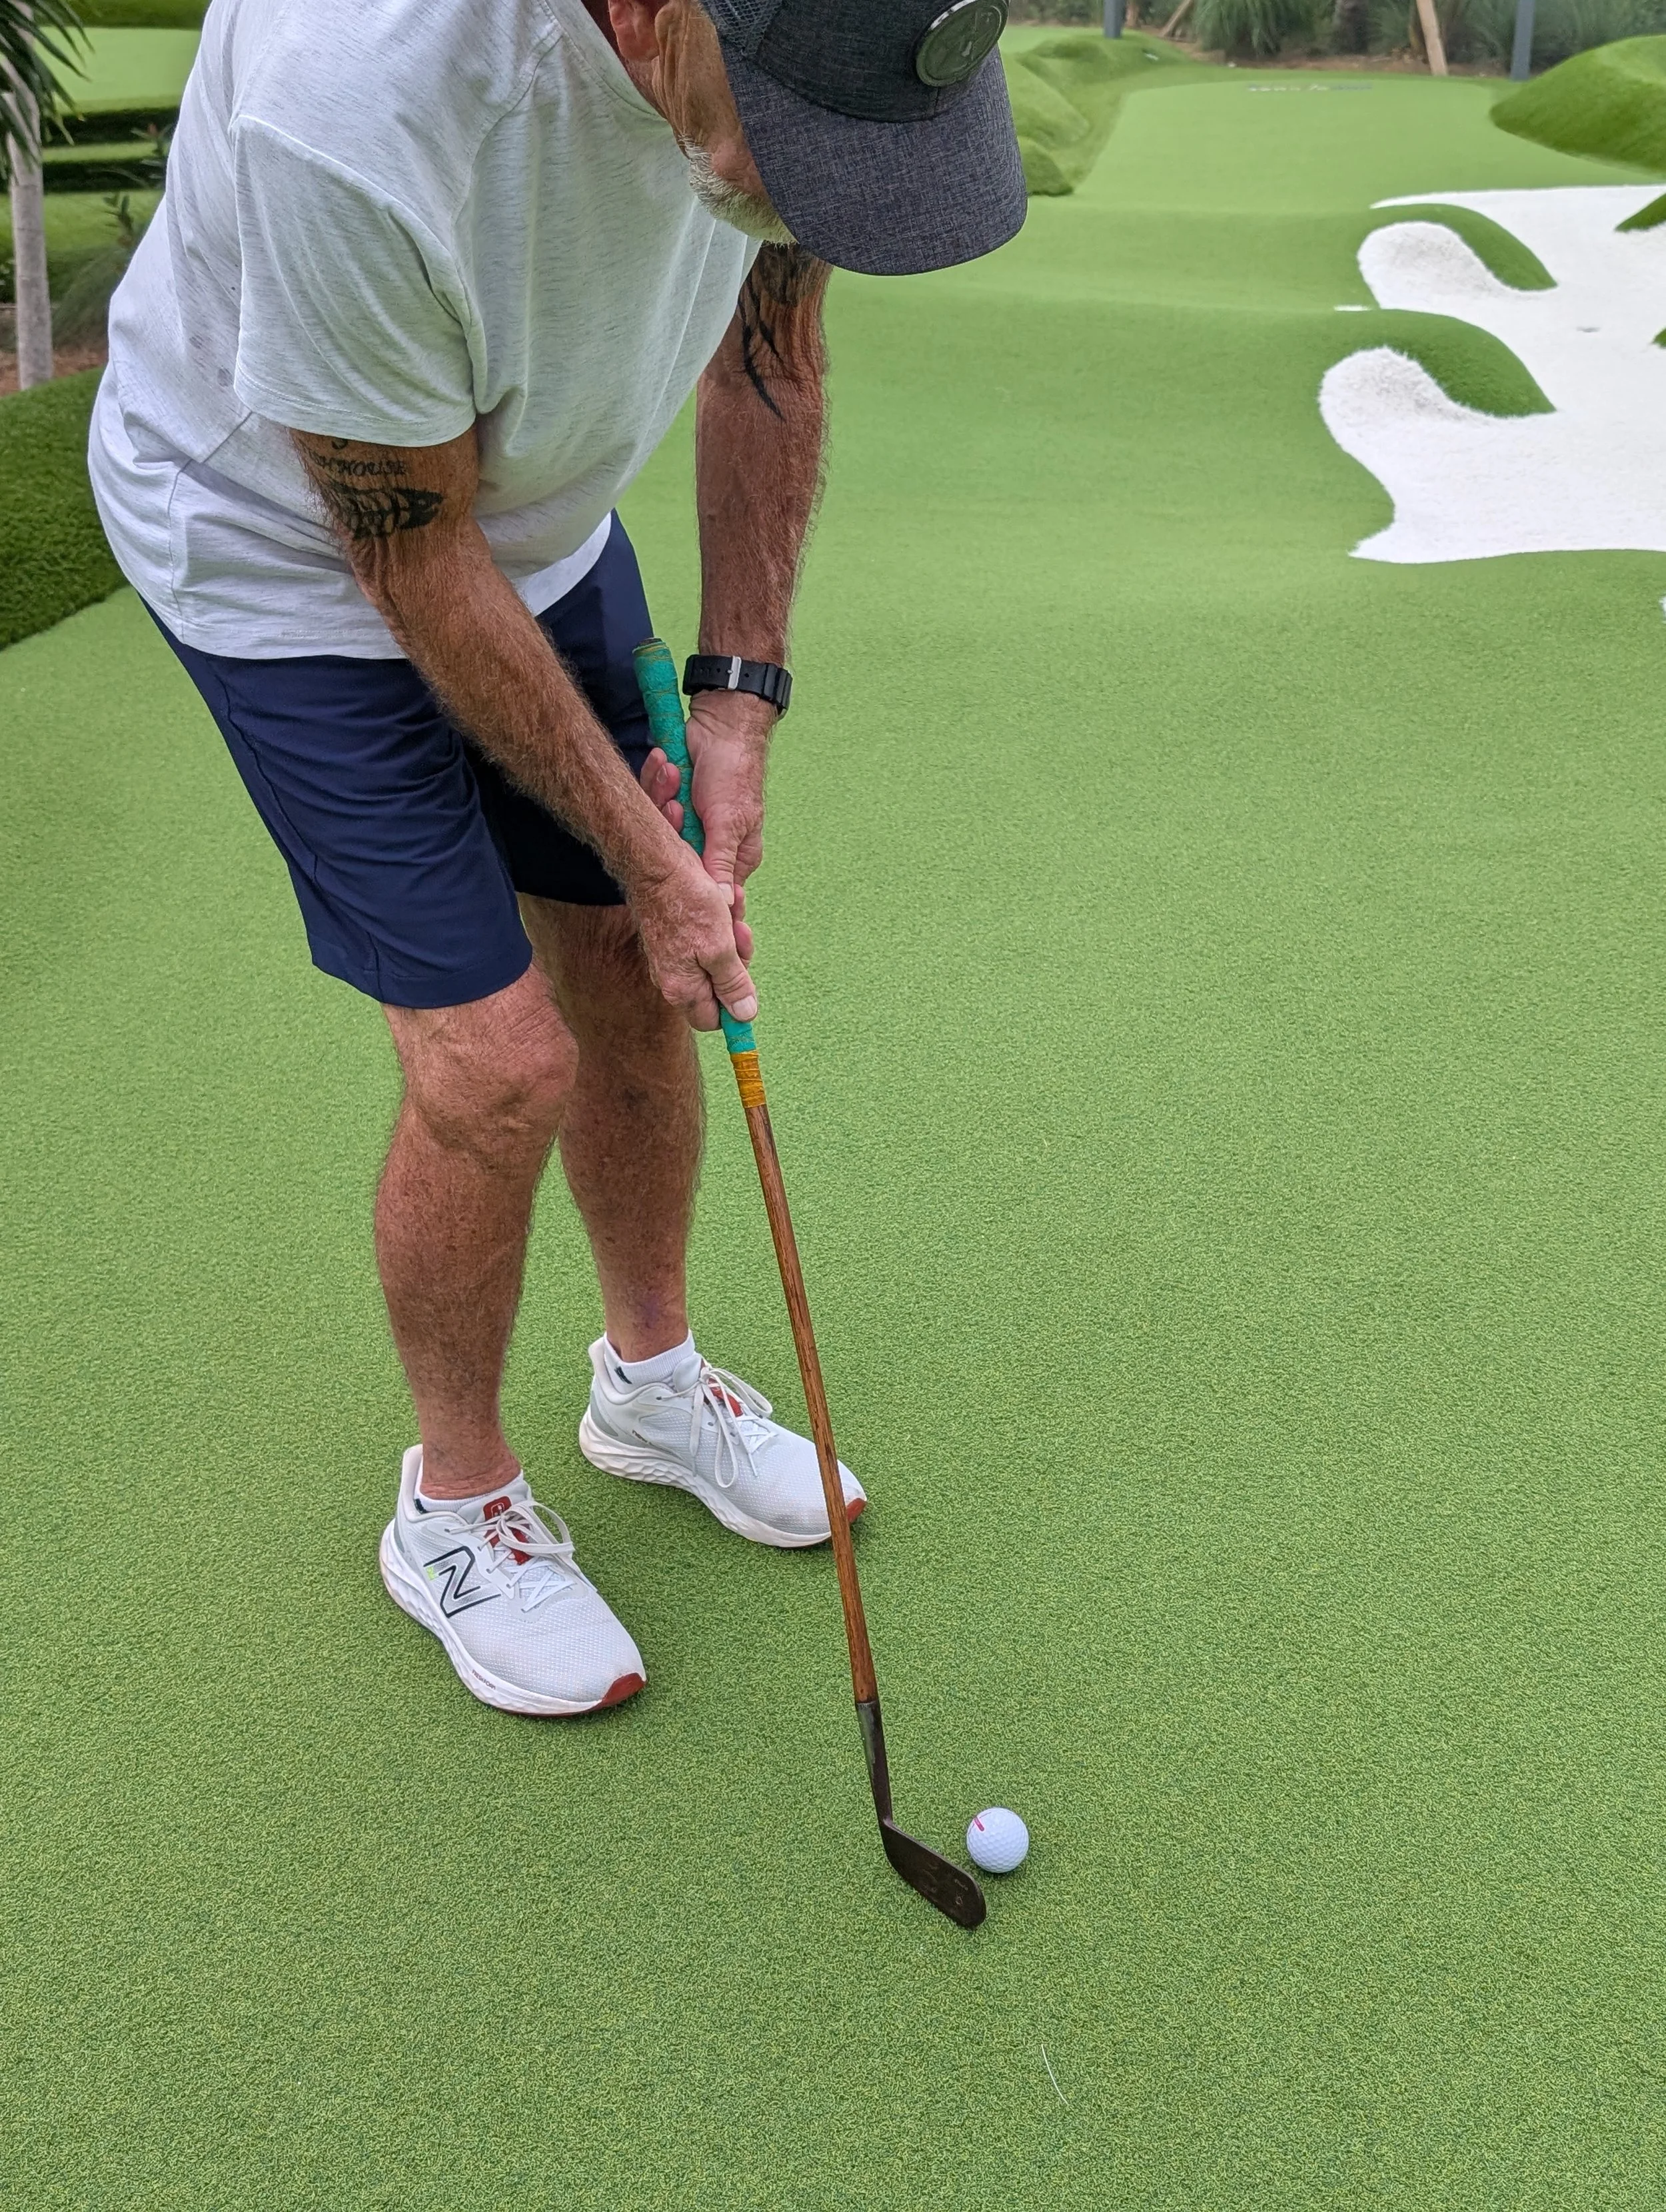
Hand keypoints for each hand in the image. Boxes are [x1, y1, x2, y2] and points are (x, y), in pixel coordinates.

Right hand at [630, 839, 757, 1031]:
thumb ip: (732, 984)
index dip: (734, 1005)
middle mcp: (673, 978)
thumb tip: (745, 1015)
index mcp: (682, 989)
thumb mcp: (720, 949)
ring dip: (732, 936)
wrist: (658, 866)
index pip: (712, 1019)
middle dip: (738, 961)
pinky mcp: (676, 936)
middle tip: (740, 932)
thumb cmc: (688, 905)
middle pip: (718, 987)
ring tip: (732, 909)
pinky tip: (725, 901)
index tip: (747, 982)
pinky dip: (721, 923)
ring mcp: (673, 957)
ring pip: (717, 958)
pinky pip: (708, 938)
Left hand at [639, 688, 771, 948]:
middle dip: (670, 831)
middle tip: (678, 806)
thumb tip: (724, 906)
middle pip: (676, 862)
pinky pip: (649, 805)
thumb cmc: (733, 772)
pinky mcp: (668, 802)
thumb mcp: (728, 823)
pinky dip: (654, 782)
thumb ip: (722, 864)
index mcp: (735, 857)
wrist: (720, 723)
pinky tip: (663, 764)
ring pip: (658, 832)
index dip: (694, 895)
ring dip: (661, 799)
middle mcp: (709, 845)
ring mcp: (687, 824)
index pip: (713, 893)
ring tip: (673, 776)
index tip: (676, 889)